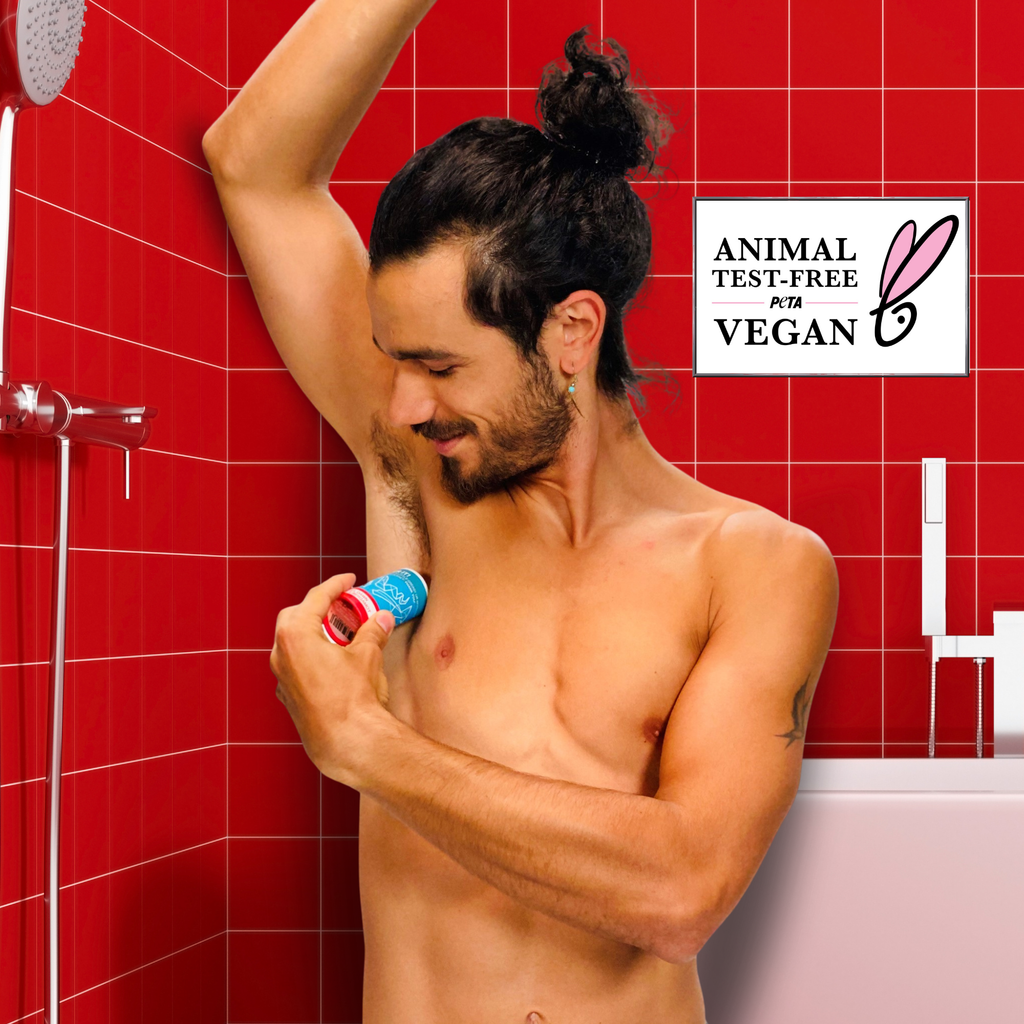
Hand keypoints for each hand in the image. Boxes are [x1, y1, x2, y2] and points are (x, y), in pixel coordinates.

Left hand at [270, 573, 395, 780]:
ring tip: (339, 635)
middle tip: (341, 607)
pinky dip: (311, 658)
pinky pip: (295, 667)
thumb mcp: (368, 656)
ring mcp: (281, 677)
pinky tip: (332, 663)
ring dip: (313, 634)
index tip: (349, 580)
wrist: (347, 742)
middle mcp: (281, 654)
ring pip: (291, 644)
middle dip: (317, 608)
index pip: (315, 598)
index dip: (335, 585)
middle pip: (294, 617)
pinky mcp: (288, 697)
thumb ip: (373, 632)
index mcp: (296, 635)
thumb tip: (382, 619)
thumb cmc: (353, 698)